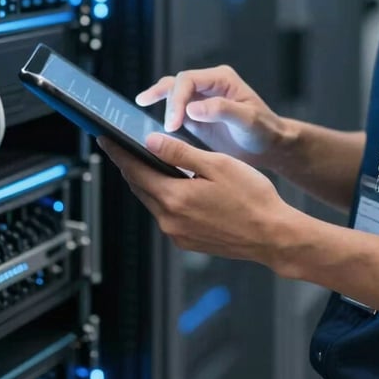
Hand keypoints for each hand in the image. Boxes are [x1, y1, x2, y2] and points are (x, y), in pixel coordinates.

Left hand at [97, 133, 293, 263]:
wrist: (273, 235)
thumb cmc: (252, 197)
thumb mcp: (217, 165)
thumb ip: (180, 153)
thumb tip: (150, 142)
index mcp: (174, 198)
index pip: (134, 170)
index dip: (118, 152)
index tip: (105, 138)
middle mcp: (169, 220)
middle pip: (139, 186)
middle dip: (130, 164)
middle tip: (122, 145)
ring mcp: (177, 233)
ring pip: (152, 200)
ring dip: (147, 180)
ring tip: (147, 160)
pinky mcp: (186, 241)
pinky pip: (166, 213)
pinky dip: (163, 195)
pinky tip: (174, 183)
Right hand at [135, 65, 286, 164]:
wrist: (269, 146)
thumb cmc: (264, 130)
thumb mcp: (248, 120)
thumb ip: (222, 110)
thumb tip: (192, 108)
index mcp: (221, 79)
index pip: (188, 80)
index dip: (176, 100)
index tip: (173, 124)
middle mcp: (209, 84)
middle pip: (177, 84)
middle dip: (167, 103)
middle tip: (167, 128)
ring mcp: (201, 98)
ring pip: (172, 92)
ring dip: (159, 101)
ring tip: (142, 107)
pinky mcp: (195, 114)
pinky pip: (174, 108)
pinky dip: (162, 112)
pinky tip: (149, 117)